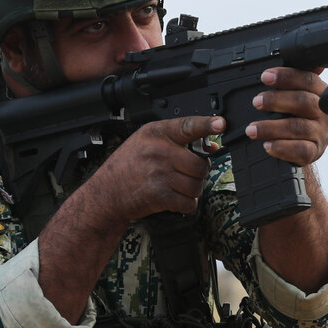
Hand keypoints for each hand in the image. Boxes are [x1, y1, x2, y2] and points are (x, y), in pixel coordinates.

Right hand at [90, 115, 223, 220]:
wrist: (106, 192)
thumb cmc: (129, 165)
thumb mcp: (147, 142)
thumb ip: (177, 141)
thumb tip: (211, 147)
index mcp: (156, 133)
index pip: (187, 126)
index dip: (206, 125)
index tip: (220, 123)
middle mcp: (158, 151)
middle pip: (200, 165)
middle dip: (198, 173)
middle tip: (186, 173)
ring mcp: (159, 174)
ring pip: (197, 185)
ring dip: (191, 190)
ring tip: (176, 185)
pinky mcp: (159, 196)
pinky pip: (189, 203)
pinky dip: (185, 204)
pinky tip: (173, 198)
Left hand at [246, 67, 327, 165]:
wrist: (302, 147)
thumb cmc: (295, 116)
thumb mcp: (293, 95)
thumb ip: (290, 80)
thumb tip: (279, 58)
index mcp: (321, 93)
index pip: (308, 80)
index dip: (286, 77)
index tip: (265, 77)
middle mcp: (325, 112)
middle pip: (303, 102)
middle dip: (276, 100)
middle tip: (256, 101)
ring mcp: (322, 133)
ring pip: (298, 127)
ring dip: (271, 127)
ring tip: (251, 129)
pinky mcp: (315, 152)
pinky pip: (300, 150)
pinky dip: (282, 148)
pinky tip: (267, 145)